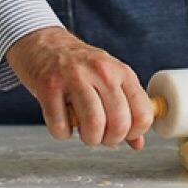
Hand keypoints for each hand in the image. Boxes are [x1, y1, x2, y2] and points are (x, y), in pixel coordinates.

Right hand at [5, 27, 152, 148]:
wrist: (44, 44)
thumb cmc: (80, 67)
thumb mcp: (110, 80)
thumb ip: (127, 110)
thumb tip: (138, 143)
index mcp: (122, 72)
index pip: (143, 113)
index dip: (135, 132)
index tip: (124, 134)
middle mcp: (102, 72)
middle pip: (119, 122)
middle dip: (111, 140)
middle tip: (102, 136)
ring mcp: (74, 77)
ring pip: (94, 124)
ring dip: (90, 139)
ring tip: (85, 133)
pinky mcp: (49, 86)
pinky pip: (61, 125)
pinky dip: (62, 134)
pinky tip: (63, 124)